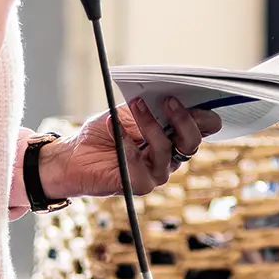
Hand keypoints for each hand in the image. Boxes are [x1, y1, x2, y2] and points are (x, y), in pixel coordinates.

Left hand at [40, 97, 221, 200]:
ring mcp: (158, 173)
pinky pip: (140, 164)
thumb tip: (169, 94)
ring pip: (166, 149)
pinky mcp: (142, 184)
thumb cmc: (104, 131)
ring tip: (135, 106)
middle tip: (168, 101)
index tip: (191, 97)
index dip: (203, 115)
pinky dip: (126, 144)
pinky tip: (114, 132)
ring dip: (150, 124)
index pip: (203, 128)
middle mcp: (170, 157)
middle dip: (183, 119)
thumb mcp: (129, 111)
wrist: (75, 155)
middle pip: (192, 141)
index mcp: (173, 137)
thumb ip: (150, 106)